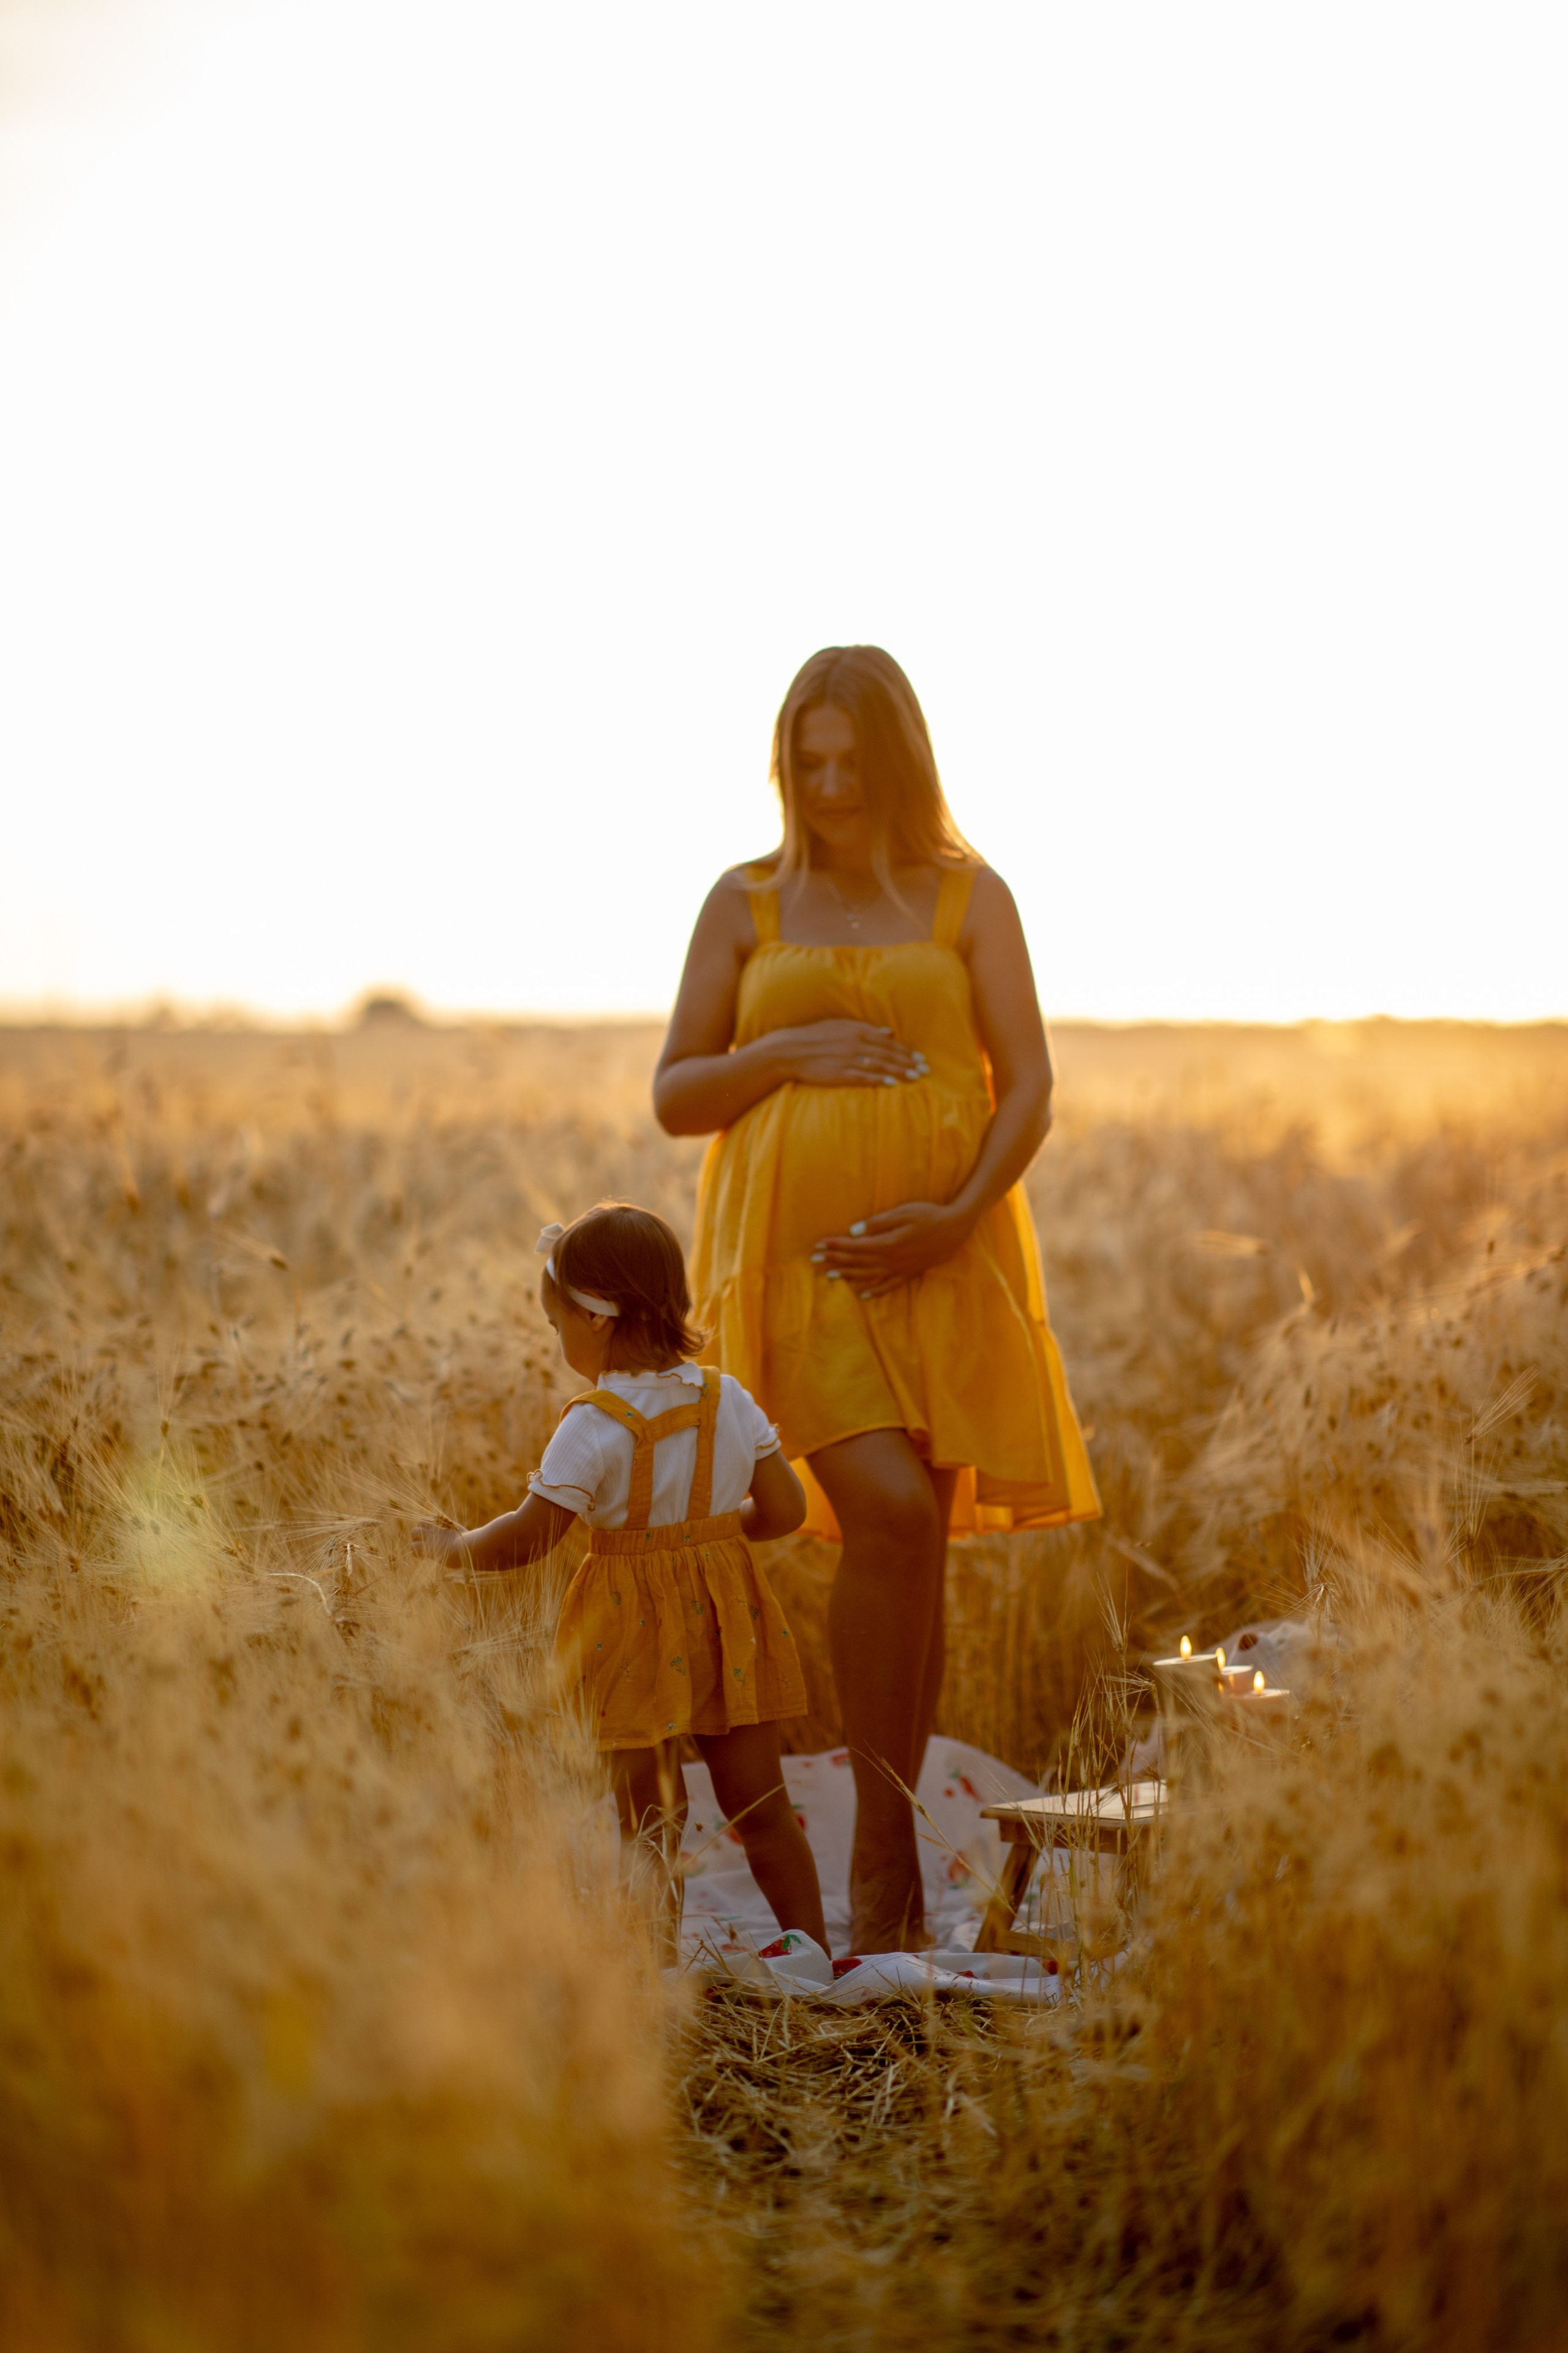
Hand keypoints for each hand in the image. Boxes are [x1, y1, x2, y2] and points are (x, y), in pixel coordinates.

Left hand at [413, 1519, 464, 1561]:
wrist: (464, 1548)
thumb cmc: (467, 1543)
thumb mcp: (462, 1533)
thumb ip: (457, 1532)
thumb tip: (467, 1534)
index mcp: (443, 1523)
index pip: (430, 1519)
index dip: (430, 1526)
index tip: (435, 1536)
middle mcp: (434, 1528)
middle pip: (420, 1522)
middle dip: (421, 1530)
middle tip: (426, 1541)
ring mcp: (429, 1536)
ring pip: (413, 1532)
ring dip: (415, 1539)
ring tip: (422, 1548)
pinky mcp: (426, 1547)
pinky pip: (413, 1547)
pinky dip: (416, 1552)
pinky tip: (424, 1557)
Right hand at [768, 1020, 927, 1089]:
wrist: (789, 1050)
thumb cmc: (815, 1036)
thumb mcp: (841, 1026)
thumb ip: (867, 1029)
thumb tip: (889, 1033)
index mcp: (857, 1030)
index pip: (888, 1042)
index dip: (906, 1051)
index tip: (921, 1058)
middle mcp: (855, 1043)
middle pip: (888, 1054)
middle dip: (909, 1062)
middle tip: (925, 1070)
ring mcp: (847, 1059)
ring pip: (880, 1065)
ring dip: (900, 1071)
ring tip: (916, 1077)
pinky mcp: (839, 1074)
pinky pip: (863, 1077)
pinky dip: (879, 1079)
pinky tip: (892, 1083)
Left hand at [812, 1201, 972, 1297]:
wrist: (956, 1229)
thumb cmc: (929, 1215)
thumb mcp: (904, 1212)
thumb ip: (879, 1223)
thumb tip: (854, 1232)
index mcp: (888, 1243)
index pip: (855, 1246)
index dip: (835, 1246)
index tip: (819, 1245)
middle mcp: (892, 1260)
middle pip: (857, 1262)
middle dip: (834, 1261)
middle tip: (814, 1262)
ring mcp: (900, 1269)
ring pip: (868, 1276)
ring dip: (847, 1276)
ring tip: (829, 1277)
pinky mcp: (909, 1273)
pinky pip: (888, 1286)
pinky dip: (873, 1291)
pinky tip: (861, 1295)